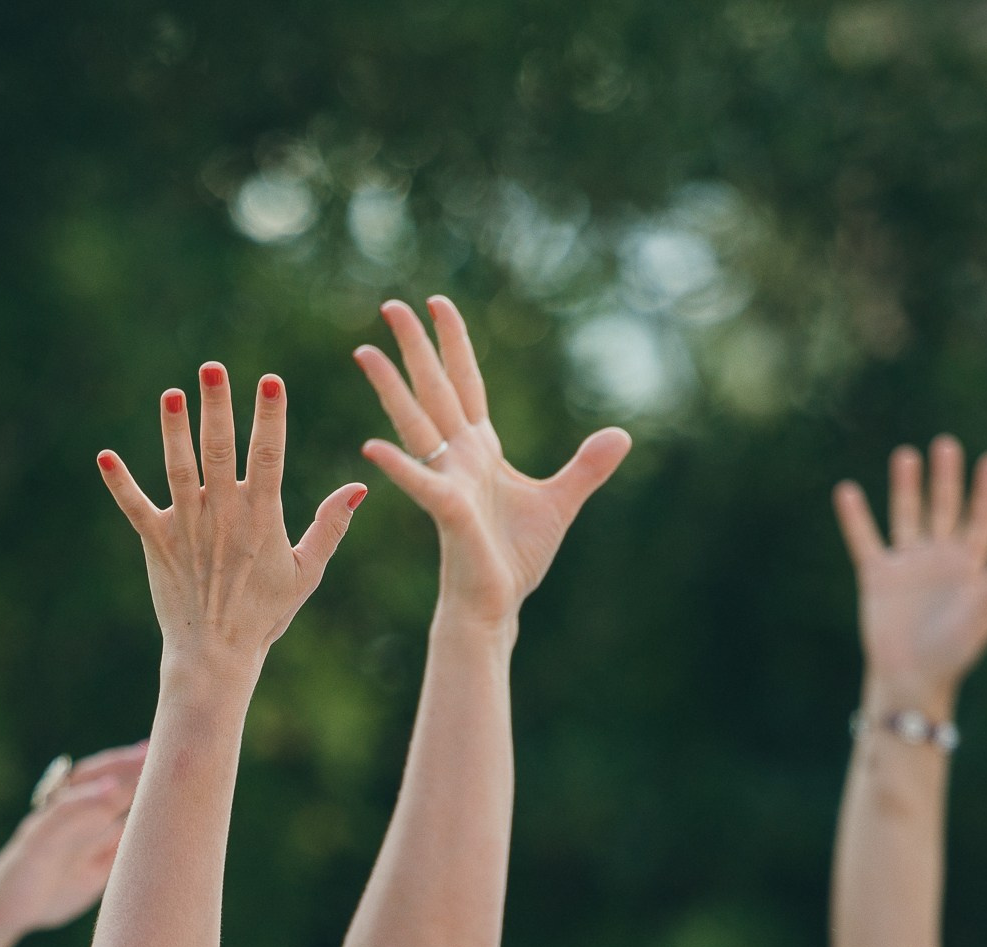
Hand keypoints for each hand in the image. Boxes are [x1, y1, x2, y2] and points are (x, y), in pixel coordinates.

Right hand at [0, 743, 148, 937]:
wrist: (5, 913)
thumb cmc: (51, 890)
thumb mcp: (94, 873)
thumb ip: (116, 852)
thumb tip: (153, 838)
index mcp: (81, 820)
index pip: (112, 786)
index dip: (138, 772)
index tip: (167, 757)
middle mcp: (64, 813)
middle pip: (99, 776)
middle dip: (129, 762)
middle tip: (159, 748)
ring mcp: (49, 821)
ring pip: (81, 786)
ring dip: (113, 770)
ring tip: (141, 759)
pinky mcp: (35, 838)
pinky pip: (60, 812)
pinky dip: (84, 799)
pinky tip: (108, 792)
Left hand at [96, 363, 364, 676]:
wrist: (217, 655)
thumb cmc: (264, 614)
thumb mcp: (307, 572)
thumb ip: (331, 527)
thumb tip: (360, 485)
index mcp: (262, 518)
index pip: (268, 455)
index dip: (270, 416)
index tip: (271, 380)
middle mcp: (223, 515)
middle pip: (219, 450)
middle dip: (217, 407)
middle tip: (211, 368)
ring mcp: (187, 527)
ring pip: (179, 469)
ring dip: (174, 431)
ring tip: (171, 395)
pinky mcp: (157, 542)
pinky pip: (134, 507)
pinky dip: (120, 483)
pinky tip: (104, 456)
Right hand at [355, 295, 630, 630]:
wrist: (497, 604)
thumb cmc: (514, 556)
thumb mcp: (561, 501)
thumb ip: (587, 466)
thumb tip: (621, 434)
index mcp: (481, 449)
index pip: (466, 383)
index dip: (454, 343)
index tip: (437, 302)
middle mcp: (458, 457)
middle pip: (435, 389)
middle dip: (415, 347)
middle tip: (390, 304)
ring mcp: (449, 481)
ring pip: (416, 424)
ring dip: (391, 388)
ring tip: (365, 352)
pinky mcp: (449, 513)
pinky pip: (423, 484)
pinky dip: (399, 467)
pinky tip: (373, 448)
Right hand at [834, 437, 986, 719]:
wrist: (912, 679)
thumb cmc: (953, 655)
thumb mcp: (978, 621)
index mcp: (970, 568)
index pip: (982, 521)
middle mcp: (940, 559)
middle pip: (945, 509)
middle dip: (946, 478)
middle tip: (946, 445)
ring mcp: (908, 565)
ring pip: (908, 516)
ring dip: (907, 487)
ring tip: (906, 455)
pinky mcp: (878, 577)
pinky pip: (865, 540)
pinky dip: (855, 518)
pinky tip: (847, 491)